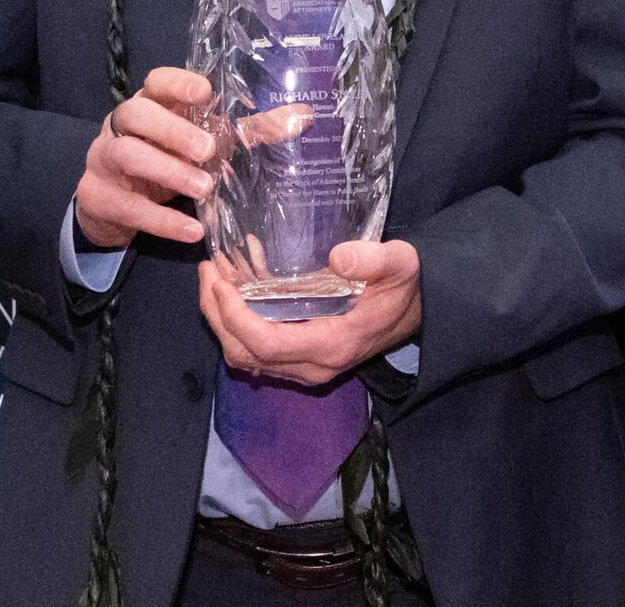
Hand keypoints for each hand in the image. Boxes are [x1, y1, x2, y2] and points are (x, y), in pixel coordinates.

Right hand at [73, 67, 219, 249]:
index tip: (204, 92)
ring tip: (204, 188)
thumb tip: (282, 123)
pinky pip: (130, 207)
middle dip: (172, 130)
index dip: (177, 84)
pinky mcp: (97, 196)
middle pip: (136, 114)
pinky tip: (193, 230)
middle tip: (206, 150)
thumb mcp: (189, 147)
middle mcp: (119, 126)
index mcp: (146, 105)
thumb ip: (228, 135)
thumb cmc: (158, 162)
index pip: (156, 83)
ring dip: (169, 171)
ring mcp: (103, 159)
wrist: (108, 206)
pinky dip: (164, 221)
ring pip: (128, 155)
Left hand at [198, 240, 422, 385]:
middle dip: (216, 315)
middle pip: (245, 354)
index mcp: (333, 345)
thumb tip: (337, 256)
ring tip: (212, 278)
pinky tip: (232, 292)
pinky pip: (255, 352)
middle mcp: (313, 366)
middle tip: (208, 271)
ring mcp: (305, 368)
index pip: (266, 344)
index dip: (234, 317)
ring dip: (220, 322)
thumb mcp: (400, 264)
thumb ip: (374, 258)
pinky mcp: (300, 360)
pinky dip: (234, 326)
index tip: (221, 282)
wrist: (416, 311)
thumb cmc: (404, 286)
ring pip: (244, 357)